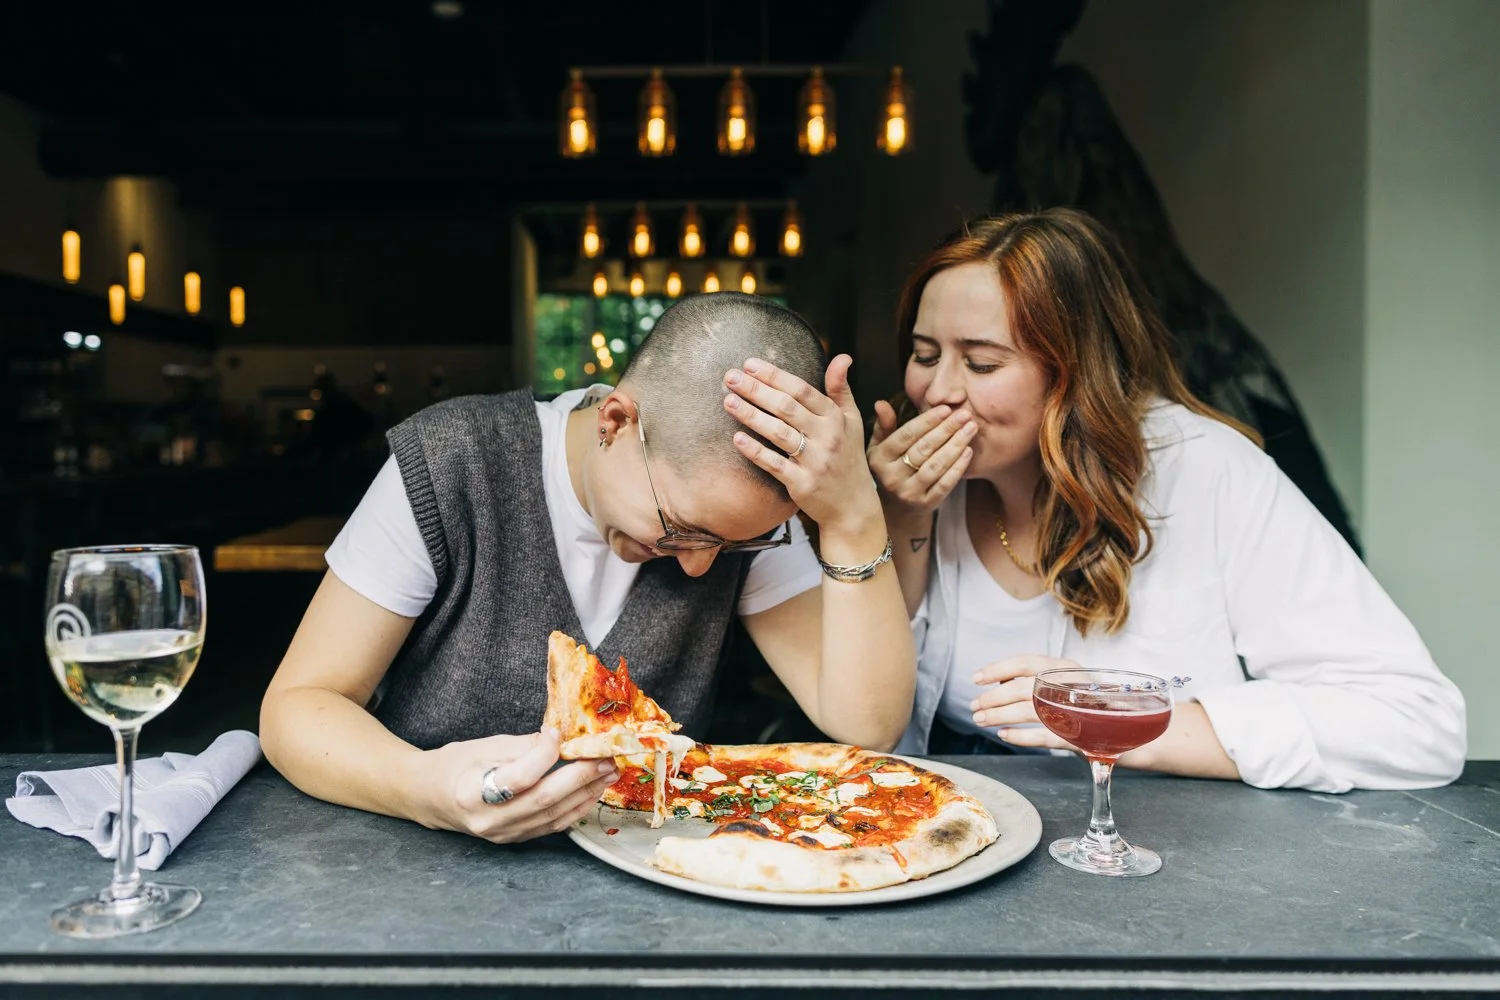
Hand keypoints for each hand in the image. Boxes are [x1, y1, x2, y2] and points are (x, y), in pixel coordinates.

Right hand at [418, 729, 618, 843]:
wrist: (431, 797)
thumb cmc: (455, 765)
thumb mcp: (483, 745)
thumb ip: (522, 745)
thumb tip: (561, 739)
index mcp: (472, 791)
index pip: (520, 776)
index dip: (546, 754)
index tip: (560, 734)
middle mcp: (488, 819)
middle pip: (543, 799)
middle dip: (581, 777)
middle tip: (606, 759)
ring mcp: (501, 835)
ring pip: (553, 815)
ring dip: (586, 793)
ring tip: (607, 773)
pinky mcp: (513, 840)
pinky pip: (551, 826)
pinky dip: (575, 808)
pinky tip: (591, 792)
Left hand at [723, 354, 882, 535]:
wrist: (853, 505)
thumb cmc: (847, 456)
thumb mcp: (851, 421)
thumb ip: (840, 389)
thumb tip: (842, 357)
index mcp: (835, 418)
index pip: (802, 390)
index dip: (775, 376)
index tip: (750, 364)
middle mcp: (827, 437)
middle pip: (786, 408)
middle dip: (756, 390)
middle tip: (730, 377)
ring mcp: (815, 461)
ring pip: (778, 433)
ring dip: (751, 416)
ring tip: (728, 401)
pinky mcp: (802, 484)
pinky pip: (774, 465)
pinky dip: (755, 452)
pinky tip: (737, 438)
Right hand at [868, 400, 975, 517]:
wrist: (896, 508)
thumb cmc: (890, 468)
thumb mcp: (881, 447)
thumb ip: (884, 425)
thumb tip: (881, 403)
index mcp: (879, 458)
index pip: (906, 435)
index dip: (927, 420)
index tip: (946, 408)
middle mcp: (891, 477)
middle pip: (923, 449)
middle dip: (947, 429)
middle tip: (965, 414)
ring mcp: (908, 493)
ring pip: (935, 466)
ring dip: (956, 445)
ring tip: (971, 429)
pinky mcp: (925, 505)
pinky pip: (944, 485)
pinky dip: (957, 468)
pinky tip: (968, 452)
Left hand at [970, 654, 1079, 752]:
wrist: (1129, 724)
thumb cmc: (1088, 700)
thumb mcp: (1065, 681)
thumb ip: (1036, 678)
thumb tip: (999, 681)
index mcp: (1065, 667)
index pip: (1025, 662)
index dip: (997, 669)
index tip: (976, 678)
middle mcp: (1071, 684)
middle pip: (1021, 688)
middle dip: (992, 698)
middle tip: (975, 706)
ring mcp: (1076, 709)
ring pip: (1028, 711)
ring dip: (999, 716)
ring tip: (981, 720)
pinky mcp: (1080, 735)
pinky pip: (1043, 736)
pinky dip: (1020, 736)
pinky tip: (1004, 735)